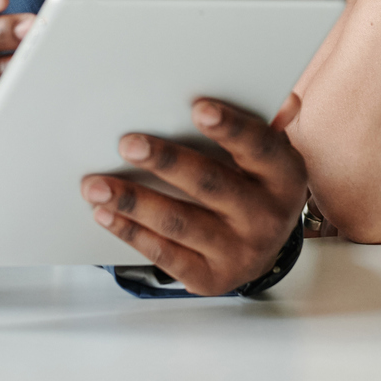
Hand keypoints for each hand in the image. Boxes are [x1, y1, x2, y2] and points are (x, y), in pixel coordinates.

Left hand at [80, 94, 307, 296]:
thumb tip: (284, 102)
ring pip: (180, 222)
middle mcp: (268, 217)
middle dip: (166, 162)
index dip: (231, 128)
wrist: (262, 248)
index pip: (259, 147)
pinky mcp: (212, 278)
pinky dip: (132, 233)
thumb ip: (266, 125)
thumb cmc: (254, 183)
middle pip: (211, 184)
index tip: (198, 107)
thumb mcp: (267, 155)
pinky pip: (166, 255)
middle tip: (127, 144)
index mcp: (284, 177)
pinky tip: (105, 214)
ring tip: (96, 185)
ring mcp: (240, 252)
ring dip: (134, 201)